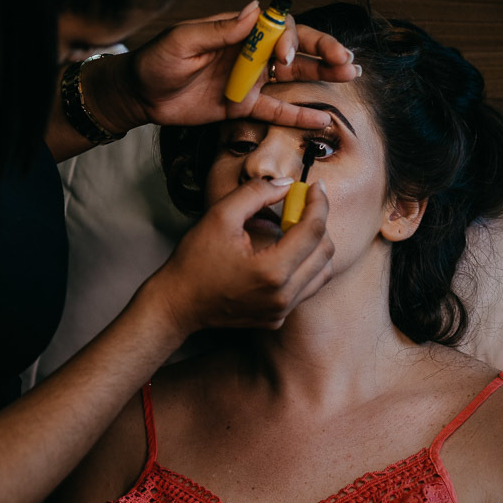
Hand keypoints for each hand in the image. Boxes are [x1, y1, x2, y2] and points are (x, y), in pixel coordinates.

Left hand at [87, 0, 358, 133]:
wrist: (140, 95)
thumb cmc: (157, 61)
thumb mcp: (183, 41)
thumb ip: (221, 30)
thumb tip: (256, 8)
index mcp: (239, 32)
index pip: (278, 28)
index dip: (291, 40)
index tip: (285, 58)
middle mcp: (251, 54)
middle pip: (297, 49)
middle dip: (323, 51)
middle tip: (345, 59)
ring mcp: (251, 81)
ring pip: (295, 77)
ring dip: (323, 74)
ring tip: (350, 74)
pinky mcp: (244, 107)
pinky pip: (277, 112)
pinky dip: (299, 117)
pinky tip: (322, 120)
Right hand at [145, 177, 334, 337]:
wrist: (178, 303)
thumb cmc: (194, 262)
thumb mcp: (220, 216)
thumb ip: (255, 193)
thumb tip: (285, 185)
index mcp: (272, 270)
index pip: (313, 230)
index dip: (318, 203)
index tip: (315, 188)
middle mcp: (283, 295)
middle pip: (325, 252)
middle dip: (318, 223)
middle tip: (301, 205)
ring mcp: (281, 310)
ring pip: (321, 272)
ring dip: (315, 246)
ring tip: (294, 229)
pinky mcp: (276, 318)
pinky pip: (305, 288)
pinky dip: (303, 267)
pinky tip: (284, 253)